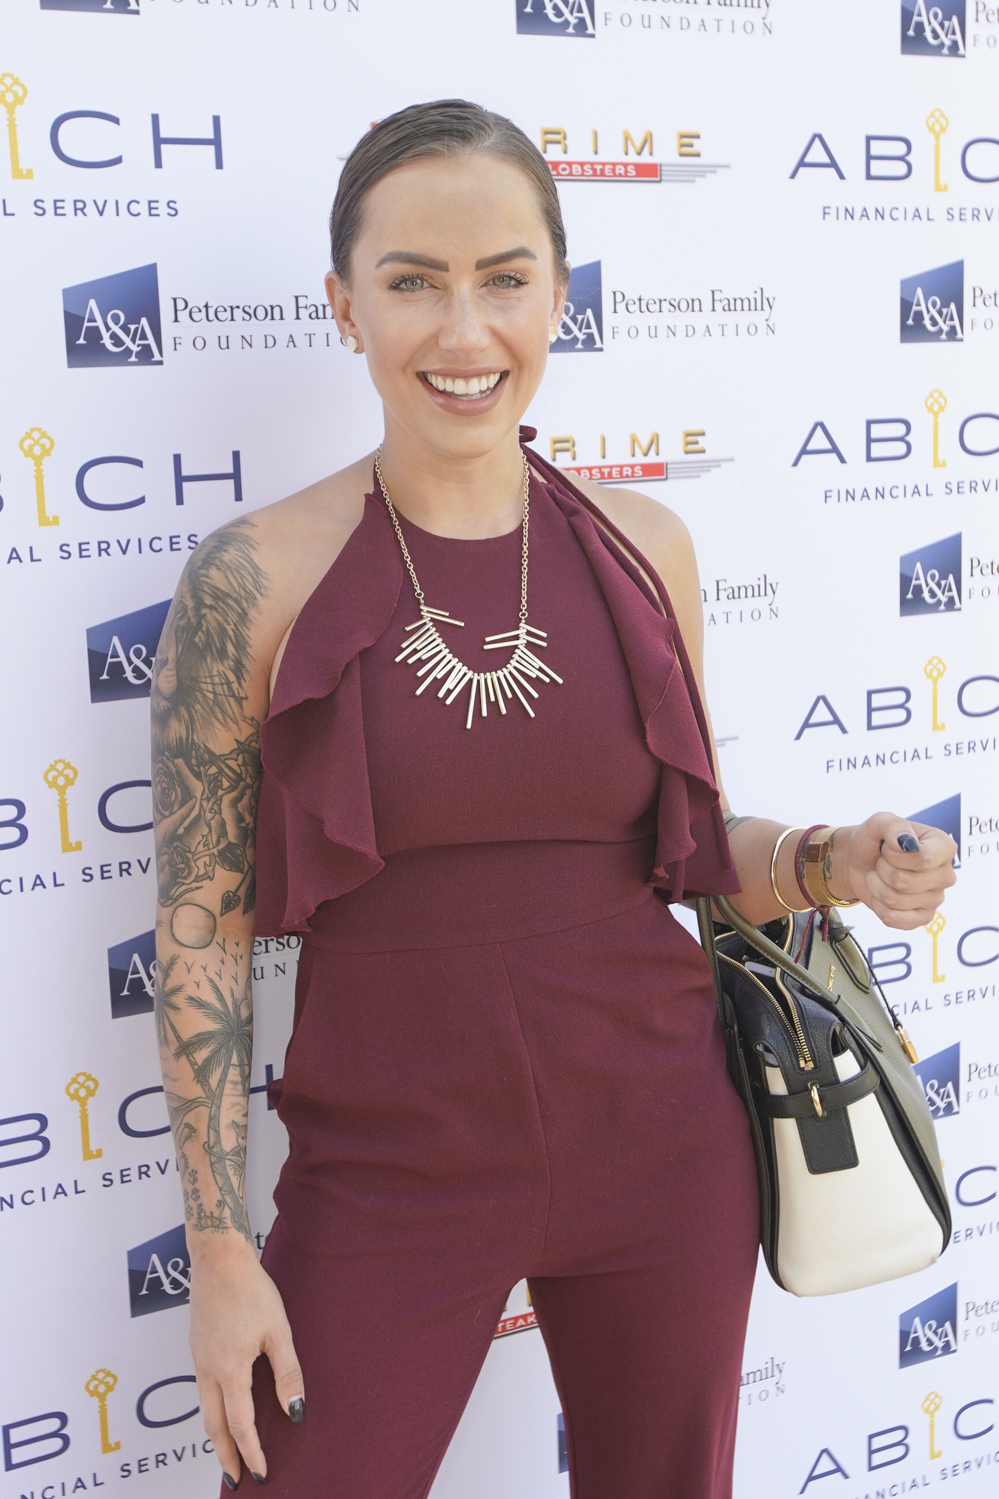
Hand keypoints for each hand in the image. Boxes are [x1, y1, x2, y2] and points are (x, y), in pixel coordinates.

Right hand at [188, 1237, 303, 1485]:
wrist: (218, 1257)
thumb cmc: (252, 1289)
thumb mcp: (278, 1330)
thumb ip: (287, 1372)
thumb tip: (295, 1411)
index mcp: (230, 1370)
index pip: (240, 1425)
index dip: (251, 1451)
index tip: (259, 1474)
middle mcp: (208, 1369)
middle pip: (213, 1426)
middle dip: (224, 1456)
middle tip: (235, 1479)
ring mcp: (198, 1357)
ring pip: (204, 1408)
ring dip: (216, 1435)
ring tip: (228, 1452)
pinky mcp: (196, 1345)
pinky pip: (202, 1388)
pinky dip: (211, 1409)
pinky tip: (222, 1408)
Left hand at [836, 813, 957, 928]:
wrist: (860, 861)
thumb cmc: (875, 840)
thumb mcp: (880, 822)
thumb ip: (894, 825)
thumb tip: (907, 842)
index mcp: (944, 847)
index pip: (924, 860)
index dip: (895, 856)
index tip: (887, 848)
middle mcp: (945, 874)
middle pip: (906, 882)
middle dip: (882, 870)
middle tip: (882, 862)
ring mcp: (936, 898)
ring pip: (896, 900)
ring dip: (876, 885)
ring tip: (879, 875)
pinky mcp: (923, 917)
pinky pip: (893, 918)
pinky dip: (876, 904)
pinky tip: (880, 893)